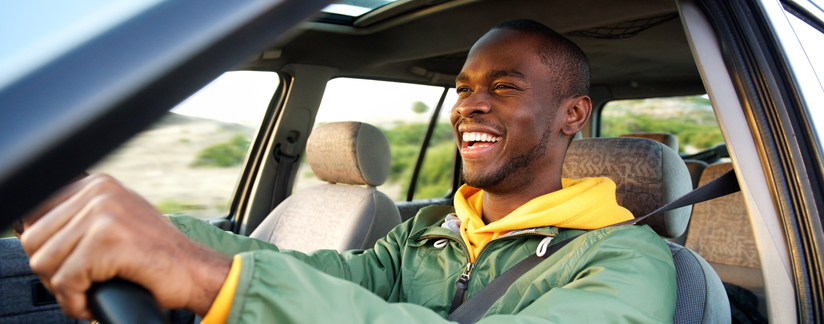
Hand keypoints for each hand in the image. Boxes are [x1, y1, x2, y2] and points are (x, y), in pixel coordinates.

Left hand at [19, 174, 231, 318]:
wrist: (195, 271)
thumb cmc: (157, 255)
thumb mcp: (118, 222)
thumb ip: (82, 217)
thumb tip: (32, 229)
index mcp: (97, 184)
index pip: (36, 213)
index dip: (45, 249)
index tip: (63, 267)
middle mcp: (99, 192)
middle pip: (34, 240)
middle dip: (50, 272)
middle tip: (76, 287)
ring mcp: (103, 214)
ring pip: (44, 262)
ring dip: (62, 290)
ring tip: (85, 295)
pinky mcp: (107, 241)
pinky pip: (66, 281)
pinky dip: (74, 302)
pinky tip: (91, 304)